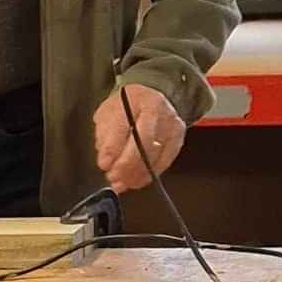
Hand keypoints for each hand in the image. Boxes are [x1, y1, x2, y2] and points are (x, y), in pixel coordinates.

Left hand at [93, 83, 187, 197]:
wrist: (150, 99)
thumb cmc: (126, 107)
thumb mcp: (108, 114)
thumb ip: (104, 136)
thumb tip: (106, 161)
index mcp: (135, 98)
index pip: (123, 125)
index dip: (112, 148)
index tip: (104, 164)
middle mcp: (157, 109)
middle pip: (143, 141)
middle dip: (126, 164)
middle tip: (113, 177)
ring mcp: (171, 124)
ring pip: (155, 154)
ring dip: (136, 174)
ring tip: (122, 183)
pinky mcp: (178, 138)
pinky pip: (165, 161)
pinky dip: (149, 174)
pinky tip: (137, 180)